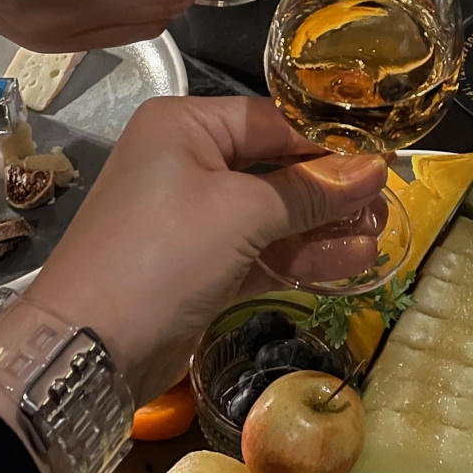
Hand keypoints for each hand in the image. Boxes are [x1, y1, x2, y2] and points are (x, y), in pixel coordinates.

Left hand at [28, 96, 387, 404]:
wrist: (86, 350)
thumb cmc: (162, 255)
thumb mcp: (242, 213)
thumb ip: (311, 191)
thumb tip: (377, 170)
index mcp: (186, 126)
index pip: (275, 122)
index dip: (331, 145)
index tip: (385, 162)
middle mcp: (188, 161)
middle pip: (278, 168)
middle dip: (332, 192)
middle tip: (385, 209)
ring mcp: (193, 216)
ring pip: (274, 213)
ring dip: (324, 228)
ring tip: (377, 239)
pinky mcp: (201, 265)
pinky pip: (262, 250)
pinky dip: (300, 256)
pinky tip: (349, 263)